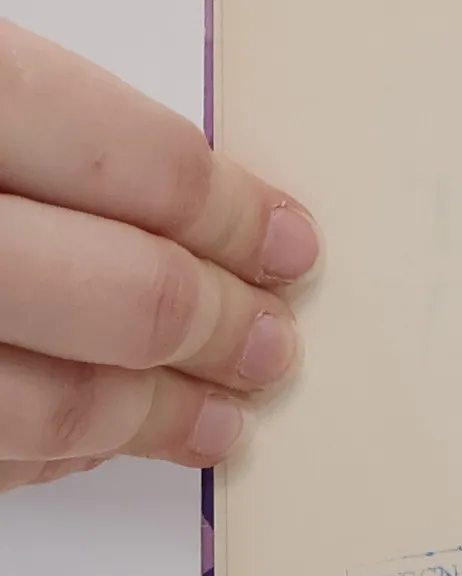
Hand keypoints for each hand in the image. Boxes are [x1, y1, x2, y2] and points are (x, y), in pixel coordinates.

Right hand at [0, 22, 317, 493]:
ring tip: (225, 419)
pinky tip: (107, 434)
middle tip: (277, 345)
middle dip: (222, 327)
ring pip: (54, 404)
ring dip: (158, 418)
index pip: (137, 163)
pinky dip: (59, 450)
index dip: (232, 216)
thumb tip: (209, 197)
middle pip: (123, 297)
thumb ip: (63, 125)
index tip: (293, 245)